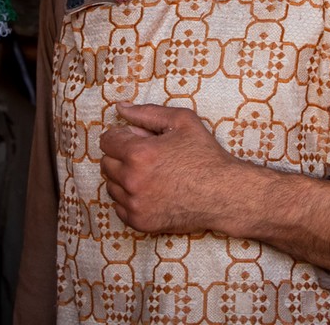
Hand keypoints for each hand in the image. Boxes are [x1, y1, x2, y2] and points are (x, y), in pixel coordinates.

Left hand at [99, 102, 242, 233]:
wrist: (223, 194)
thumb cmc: (205, 155)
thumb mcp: (181, 121)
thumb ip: (146, 112)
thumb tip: (120, 107)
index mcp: (138, 153)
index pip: (107, 141)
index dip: (122, 137)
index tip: (137, 140)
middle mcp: (131, 180)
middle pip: (106, 164)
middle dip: (121, 157)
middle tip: (146, 157)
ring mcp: (135, 204)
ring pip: (111, 186)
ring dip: (123, 178)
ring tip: (150, 175)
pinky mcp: (140, 222)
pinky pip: (119, 207)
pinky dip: (129, 199)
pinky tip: (150, 192)